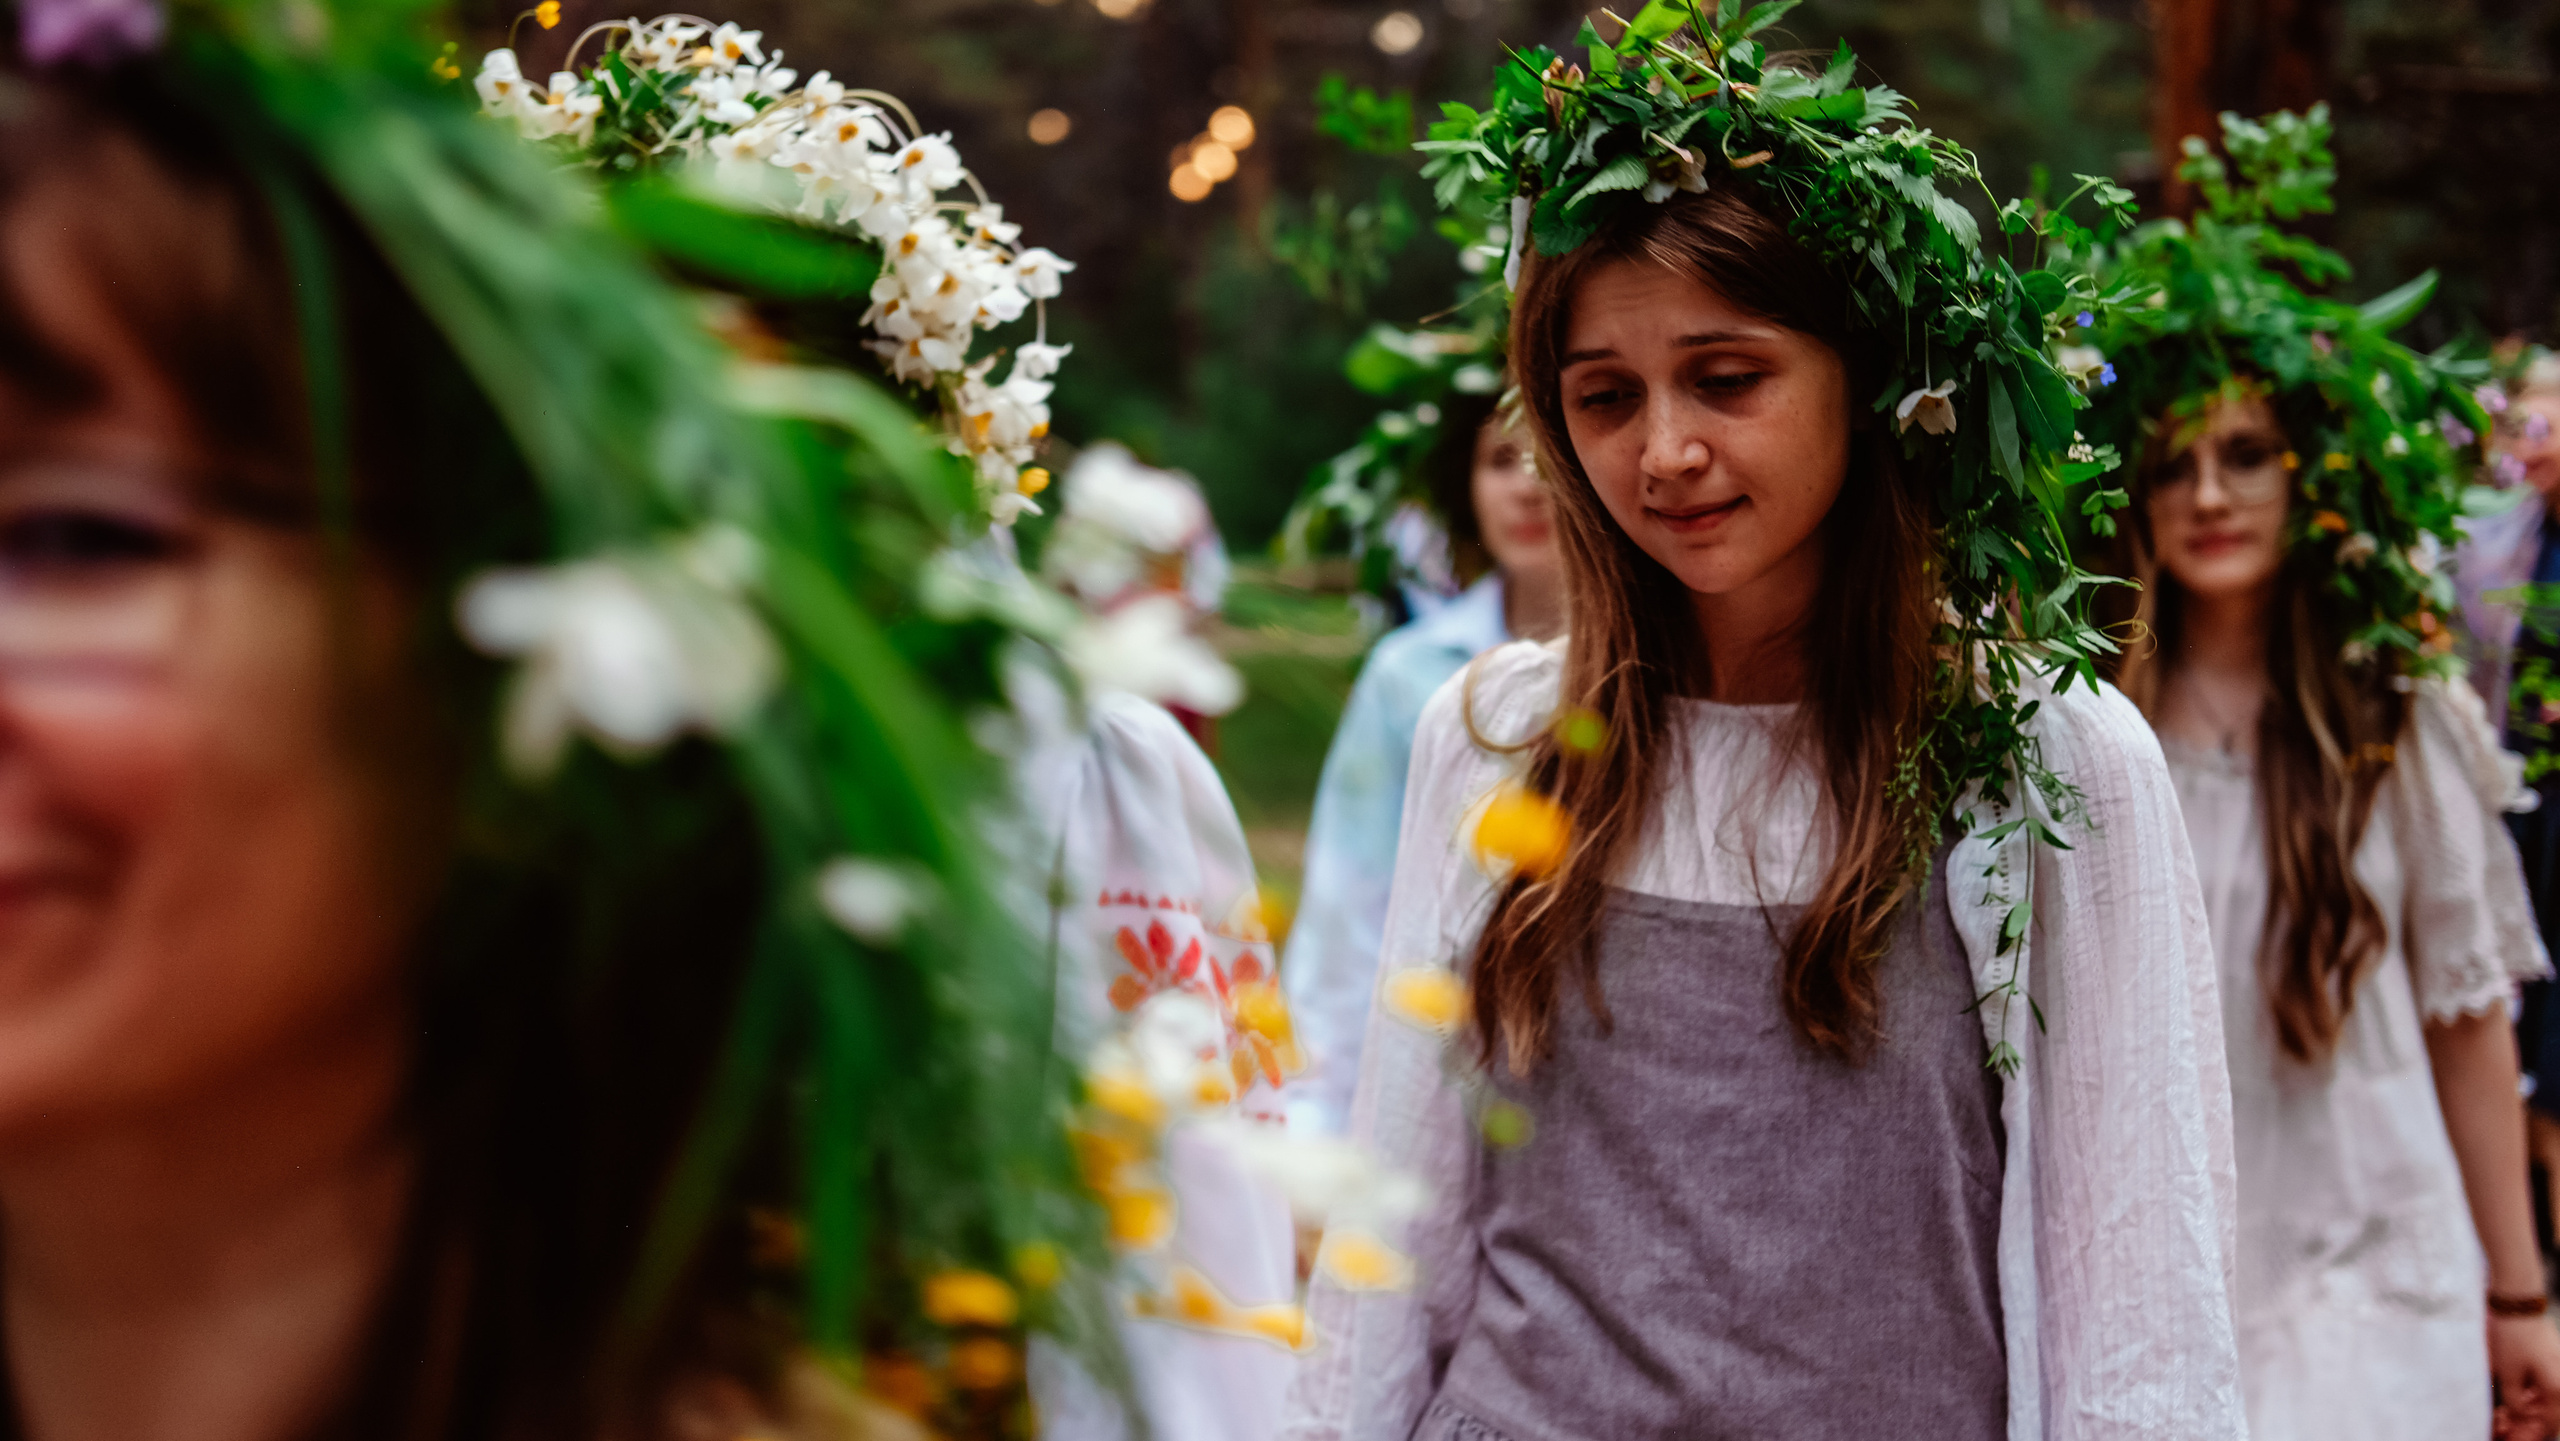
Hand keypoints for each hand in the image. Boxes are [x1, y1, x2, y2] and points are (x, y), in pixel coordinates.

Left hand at [2492, 1312, 2559, 1440]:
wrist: (2518, 1303)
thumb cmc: (2513, 1338)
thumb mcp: (2508, 1374)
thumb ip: (2515, 1401)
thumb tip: (2519, 1415)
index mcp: (2558, 1389)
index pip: (2553, 1424)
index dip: (2533, 1432)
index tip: (2512, 1431)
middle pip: (2552, 1412)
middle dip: (2531, 1419)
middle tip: (2507, 1421)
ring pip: (2549, 1399)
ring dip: (2531, 1406)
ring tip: (2507, 1408)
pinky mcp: (2554, 1360)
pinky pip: (2547, 1384)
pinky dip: (2533, 1392)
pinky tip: (2516, 1392)